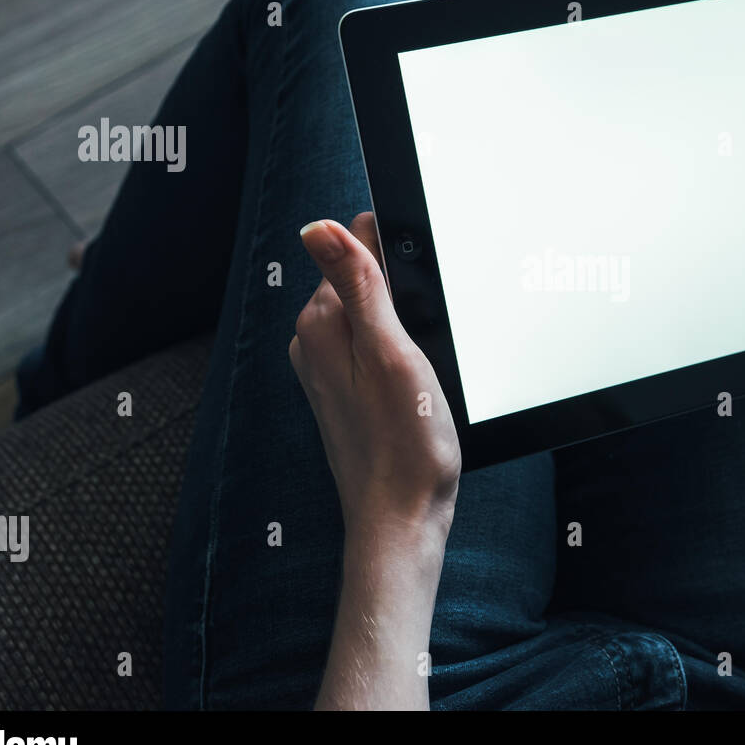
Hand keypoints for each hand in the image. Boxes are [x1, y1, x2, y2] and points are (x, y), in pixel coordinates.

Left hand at [290, 213, 459, 537]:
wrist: (402, 518)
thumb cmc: (404, 444)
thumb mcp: (389, 351)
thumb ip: (357, 283)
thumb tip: (319, 226)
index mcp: (320, 322)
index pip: (359, 247)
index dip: (403, 259)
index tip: (426, 298)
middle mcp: (315, 341)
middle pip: (369, 281)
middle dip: (408, 298)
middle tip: (429, 345)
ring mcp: (331, 368)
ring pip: (378, 316)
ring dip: (409, 329)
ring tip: (423, 374)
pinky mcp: (349, 390)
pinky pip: (377, 348)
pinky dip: (403, 355)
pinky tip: (418, 387)